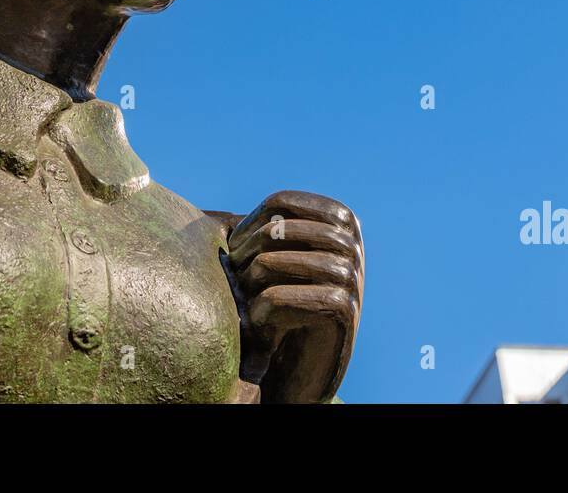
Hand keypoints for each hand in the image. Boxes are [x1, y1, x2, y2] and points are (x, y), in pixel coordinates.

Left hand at [225, 190, 363, 402]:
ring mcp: (351, 276)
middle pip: (276, 230)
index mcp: (341, 221)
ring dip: (248, 280)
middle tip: (233, 274)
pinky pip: (281, 297)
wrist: (306, 365)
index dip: (248, 223)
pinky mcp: (342, 310)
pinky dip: (259, 307)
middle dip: (244, 252)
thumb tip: (216, 218)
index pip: (281, 202)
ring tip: (242, 295)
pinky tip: (256, 319)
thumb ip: (270, 227)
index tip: (233, 248)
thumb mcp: (283, 257)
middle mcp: (351, 244)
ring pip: (275, 261)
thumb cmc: (287, 304)